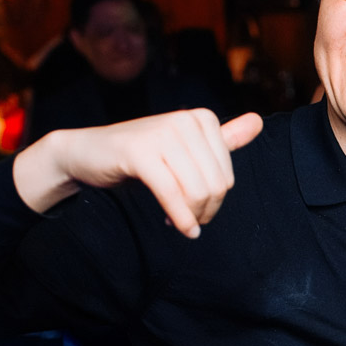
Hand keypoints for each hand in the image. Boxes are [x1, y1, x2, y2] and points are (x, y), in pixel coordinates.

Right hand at [15, 109, 263, 236]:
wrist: (86, 153)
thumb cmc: (140, 155)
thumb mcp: (185, 147)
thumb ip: (223, 138)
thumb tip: (259, 122)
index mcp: (201, 118)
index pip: (226, 176)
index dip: (215, 201)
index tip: (197, 208)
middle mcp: (184, 120)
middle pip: (215, 185)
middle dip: (205, 211)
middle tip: (190, 222)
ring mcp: (162, 134)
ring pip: (196, 191)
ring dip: (191, 217)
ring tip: (179, 223)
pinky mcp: (141, 153)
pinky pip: (172, 194)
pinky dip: (178, 218)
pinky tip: (175, 227)